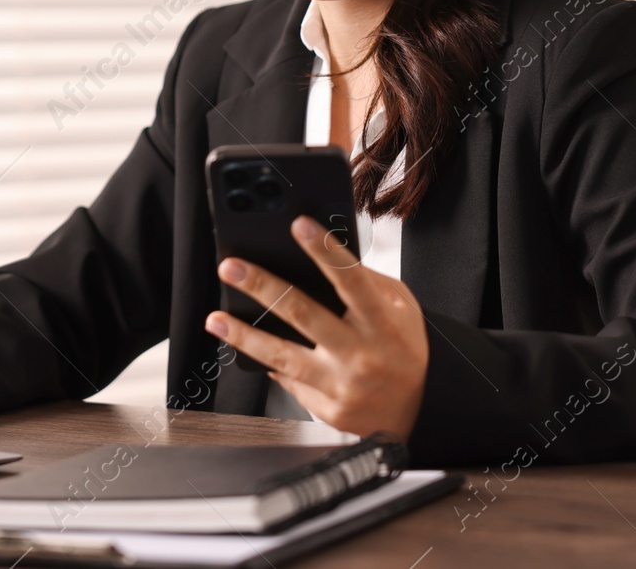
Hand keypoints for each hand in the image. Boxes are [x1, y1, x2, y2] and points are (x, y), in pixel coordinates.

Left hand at [204, 215, 429, 439]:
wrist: (419, 411)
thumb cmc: (405, 350)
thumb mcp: (403, 310)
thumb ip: (369, 284)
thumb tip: (324, 258)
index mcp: (382, 323)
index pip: (351, 279)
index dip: (324, 250)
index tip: (298, 224)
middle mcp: (360, 354)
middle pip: (303, 314)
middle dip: (262, 287)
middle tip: (231, 267)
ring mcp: (342, 385)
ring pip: (283, 355)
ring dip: (244, 335)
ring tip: (216, 319)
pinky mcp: (328, 409)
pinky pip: (289, 381)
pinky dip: (269, 362)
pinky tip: (247, 348)